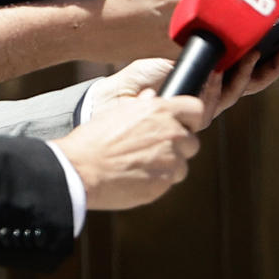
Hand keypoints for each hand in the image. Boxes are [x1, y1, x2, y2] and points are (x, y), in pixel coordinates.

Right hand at [51, 94, 204, 210]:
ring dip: (169, 165)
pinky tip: (137, 177)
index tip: (185, 125)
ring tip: (140, 165)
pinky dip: (159, 180)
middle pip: (192, 140)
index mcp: (160, 110)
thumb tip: (152, 97)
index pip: (196, 109)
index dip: (191, 118)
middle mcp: (172, 132)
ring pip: (183, 163)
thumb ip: (143, 107)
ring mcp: (172, 158)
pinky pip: (170, 180)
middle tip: (154, 150)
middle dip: (178, 146)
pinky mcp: (166, 181)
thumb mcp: (119, 112)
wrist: (81, 169)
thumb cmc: (94, 140)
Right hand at [66, 0, 211, 63]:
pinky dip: (202, 30)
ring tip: (201, 2)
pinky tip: (189, 20)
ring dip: (215, 15)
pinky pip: (198, 42)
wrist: (84, 28)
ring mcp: (179, 43)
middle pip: (222, 9)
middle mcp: (184, 24)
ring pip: (213, 28)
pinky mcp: (172, 55)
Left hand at [88, 45, 278, 126]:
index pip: (247, 74)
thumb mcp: (173, 52)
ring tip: (253, 54)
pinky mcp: (188, 117)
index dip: (268, 65)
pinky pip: (211, 105)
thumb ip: (198, 49)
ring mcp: (202, 107)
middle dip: (269, 71)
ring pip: (234, 95)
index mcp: (211, 80)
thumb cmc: (139, 75)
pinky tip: (218, 72)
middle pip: (249, 86)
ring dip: (244, 75)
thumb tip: (218, 32)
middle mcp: (211, 96)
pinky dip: (216, 88)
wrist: (114, 97)